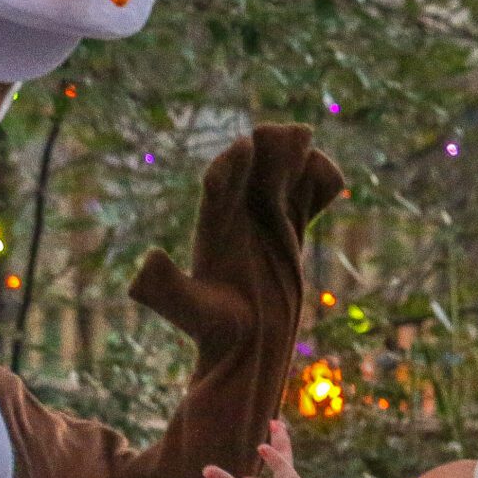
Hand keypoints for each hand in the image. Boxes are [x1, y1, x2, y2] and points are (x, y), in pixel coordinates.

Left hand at [127, 125, 345, 361]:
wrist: (245, 347)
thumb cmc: (216, 333)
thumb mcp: (191, 311)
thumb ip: (165, 288)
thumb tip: (144, 266)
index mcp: (213, 231)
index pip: (218, 189)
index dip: (230, 167)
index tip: (243, 146)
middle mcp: (238, 219)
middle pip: (252, 173)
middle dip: (266, 150)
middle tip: (283, 130)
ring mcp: (266, 223)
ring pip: (282, 180)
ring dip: (293, 159)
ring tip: (306, 138)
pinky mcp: (291, 233)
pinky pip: (307, 201)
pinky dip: (318, 187)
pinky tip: (333, 181)